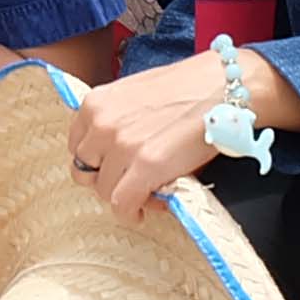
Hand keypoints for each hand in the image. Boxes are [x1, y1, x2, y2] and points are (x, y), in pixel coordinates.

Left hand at [67, 57, 234, 221]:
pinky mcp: (146, 167)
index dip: (96, 161)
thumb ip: (115, 119)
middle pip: (85, 171)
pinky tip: (145, 210)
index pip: (76, 147)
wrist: (224, 86)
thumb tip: (112, 151)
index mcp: (95, 103)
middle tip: (130, 182)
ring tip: (147, 193)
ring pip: (103, 190)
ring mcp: (122, 146)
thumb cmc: (186, 86)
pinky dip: (131, 213)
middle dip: (106, 180)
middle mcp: (101, 124)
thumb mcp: (134, 93)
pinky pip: (122, 204)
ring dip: (123, 197)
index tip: (112, 167)